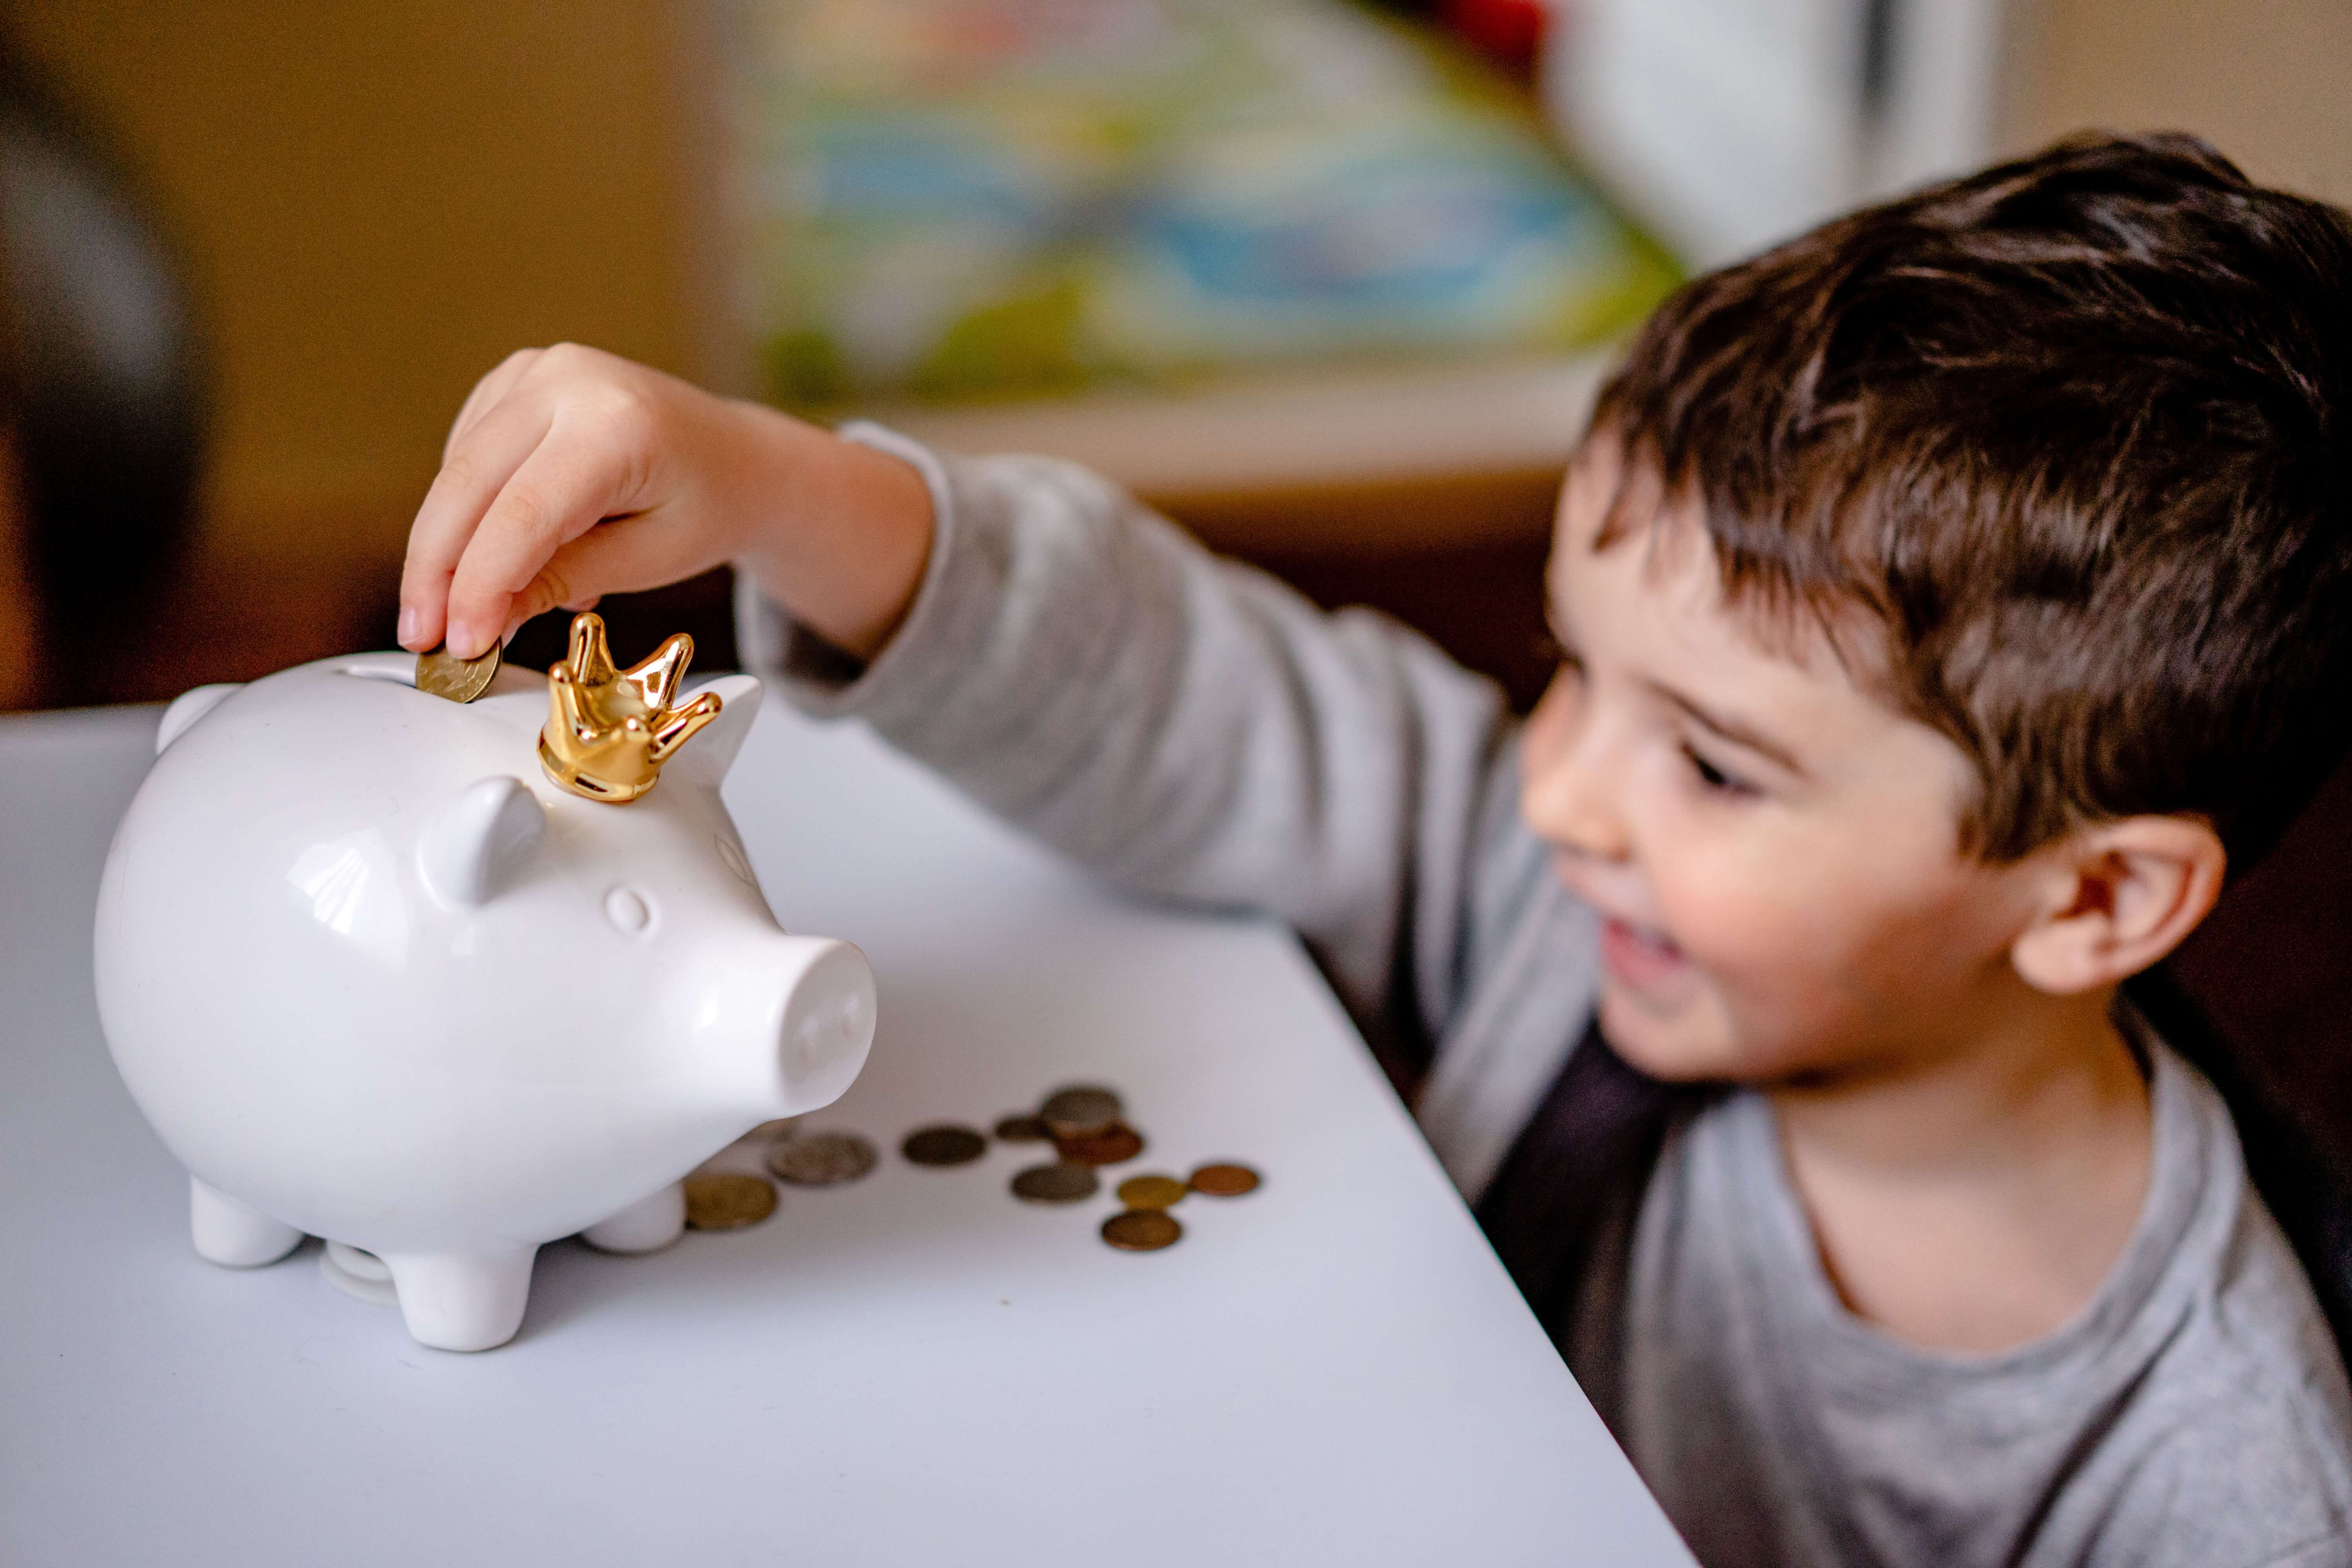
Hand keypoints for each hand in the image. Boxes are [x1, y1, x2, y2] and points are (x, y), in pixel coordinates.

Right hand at [397, 343, 932, 661]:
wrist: (734, 457)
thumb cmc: (704, 508)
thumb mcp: (648, 560)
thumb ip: (562, 579)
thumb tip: (478, 619)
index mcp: (619, 424)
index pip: (523, 513)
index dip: (478, 584)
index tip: (457, 644)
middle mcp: (570, 380)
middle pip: (470, 483)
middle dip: (437, 569)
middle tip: (422, 637)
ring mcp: (539, 369)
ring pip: (457, 467)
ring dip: (444, 545)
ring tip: (460, 612)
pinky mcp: (517, 378)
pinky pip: (466, 450)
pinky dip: (468, 509)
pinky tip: (494, 552)